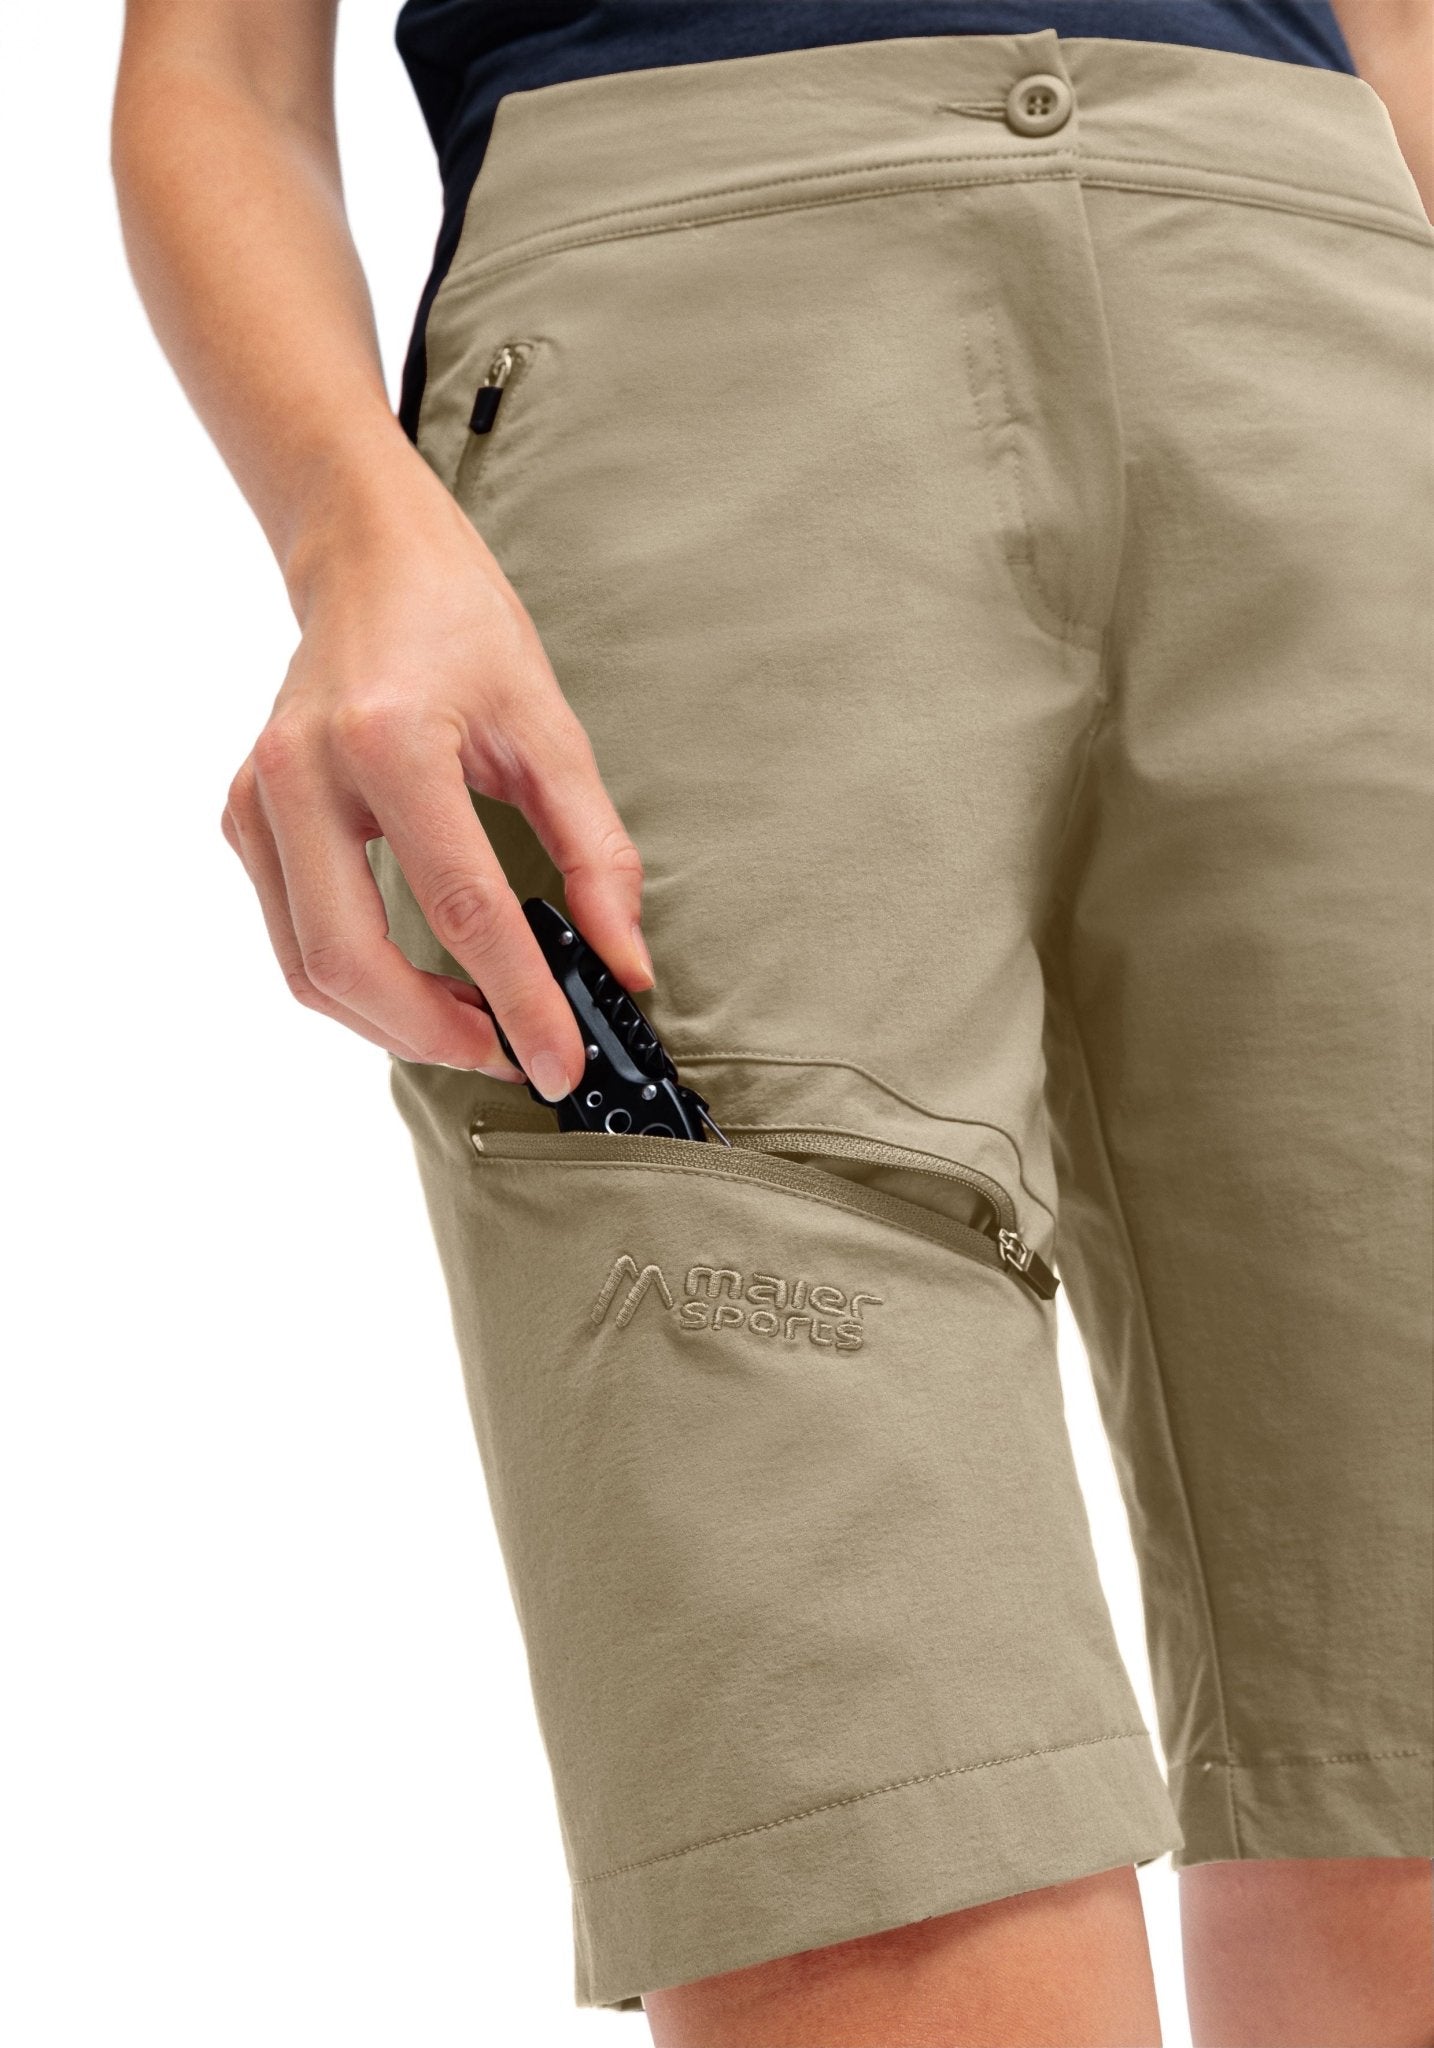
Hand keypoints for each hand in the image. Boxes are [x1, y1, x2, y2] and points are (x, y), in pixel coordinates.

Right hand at [222, 458, 653, 1095]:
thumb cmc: (460, 626)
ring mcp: (258, 801)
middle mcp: (301, 776)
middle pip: (352, 964)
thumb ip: (595, 854)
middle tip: (514, 1055)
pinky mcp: (245, 819)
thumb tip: (626, 963)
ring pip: (309, 969)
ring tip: (478, 1026)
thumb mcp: (551, 731)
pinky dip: (360, 984)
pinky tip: (424, 985)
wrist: (367, 558)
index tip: (561, 1061)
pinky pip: (294, 938)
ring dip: (395, 1023)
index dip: (518, 1002)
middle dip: (436, 1037)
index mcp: (386, 743)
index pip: (461, 910)